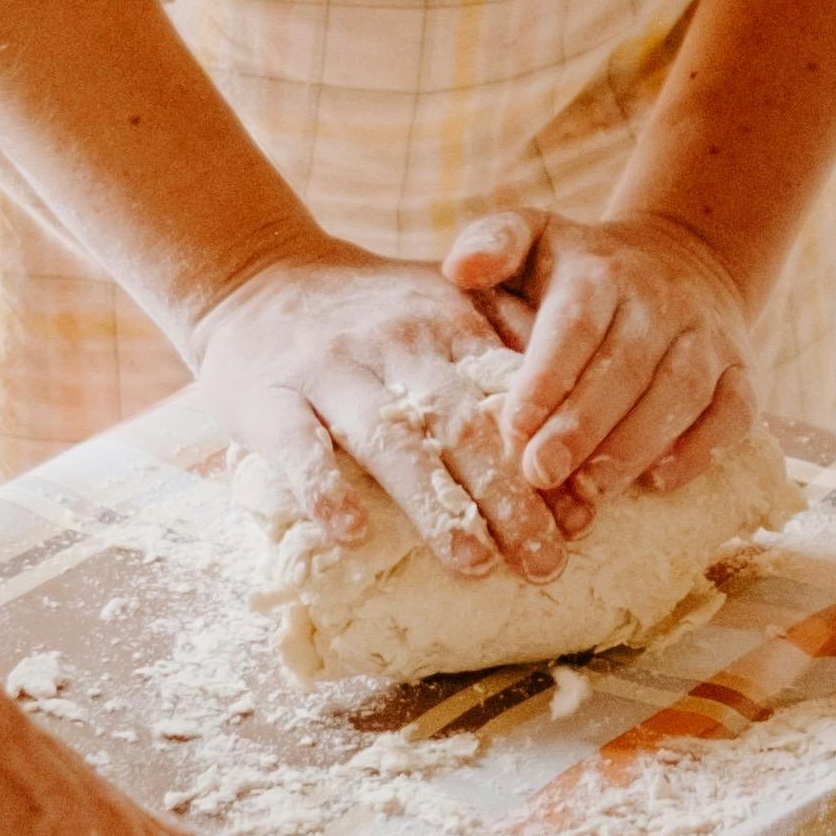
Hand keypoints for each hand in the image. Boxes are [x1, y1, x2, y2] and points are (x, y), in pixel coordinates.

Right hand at [189, 245, 571, 577]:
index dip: (547, 453)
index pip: (508, 392)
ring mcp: (329, 369)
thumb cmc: (366, 306)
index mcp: (445, 320)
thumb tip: (583, 401)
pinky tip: (350, 532)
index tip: (583, 515)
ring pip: (389, 439)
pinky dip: (323, 488)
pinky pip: (296, 445)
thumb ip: (507, 330)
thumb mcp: (442, 294)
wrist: (252, 275)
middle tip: (546, 560)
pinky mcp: (266, 397)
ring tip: (473, 561)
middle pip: (461, 422)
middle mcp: (394, 343)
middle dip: (509, 495)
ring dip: (434, 504)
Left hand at [445, 206, 759, 499]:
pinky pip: (734, 411)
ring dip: (636, 445)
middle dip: (583, 426)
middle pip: (626, 366)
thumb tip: (459, 269)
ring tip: (591, 491)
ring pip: (681, 391)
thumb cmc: (586, 267)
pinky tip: (662, 481)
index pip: (576, 323)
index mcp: (601, 271)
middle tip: (541, 474)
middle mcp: (660, 299)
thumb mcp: (536, 235)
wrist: (685, 257)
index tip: (514, 428)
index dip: (547, 378)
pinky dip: (704, 448)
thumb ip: (494, 242)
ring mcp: (707, 336)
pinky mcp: (742, 370)